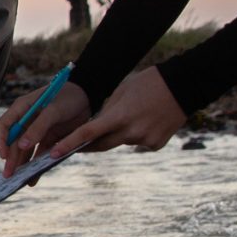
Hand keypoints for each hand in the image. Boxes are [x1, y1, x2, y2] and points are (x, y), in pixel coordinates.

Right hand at [0, 80, 90, 173]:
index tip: (4, 156)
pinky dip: (37, 164)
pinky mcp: (49, 137)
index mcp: (22, 108)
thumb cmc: (69, 96)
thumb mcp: (53, 110)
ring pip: (25, 150)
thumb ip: (38, 127)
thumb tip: (21, 145)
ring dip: (23, 164)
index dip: (1, 141)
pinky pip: (40, 153)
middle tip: (9, 175)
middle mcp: (26, 120)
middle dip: (11, 158)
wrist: (89, 97)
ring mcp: (37, 130)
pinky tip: (34, 177)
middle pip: (14, 142)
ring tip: (21, 180)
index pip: (4, 126)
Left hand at [53, 66, 186, 157]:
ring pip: (121, 142)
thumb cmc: (150, 82)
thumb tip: (97, 128)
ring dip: (119, 133)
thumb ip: (108, 111)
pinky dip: (138, 134)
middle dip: (85, 146)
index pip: (88, 133)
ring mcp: (144, 140)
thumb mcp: (122, 91)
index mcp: (119, 116)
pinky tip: (149, 119)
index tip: (52, 154)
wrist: (184, 86)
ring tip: (134, 113)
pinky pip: (138, 142)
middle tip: (71, 146)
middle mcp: (130, 132)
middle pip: (100, 145)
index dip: (69, 144)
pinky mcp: (156, 145)